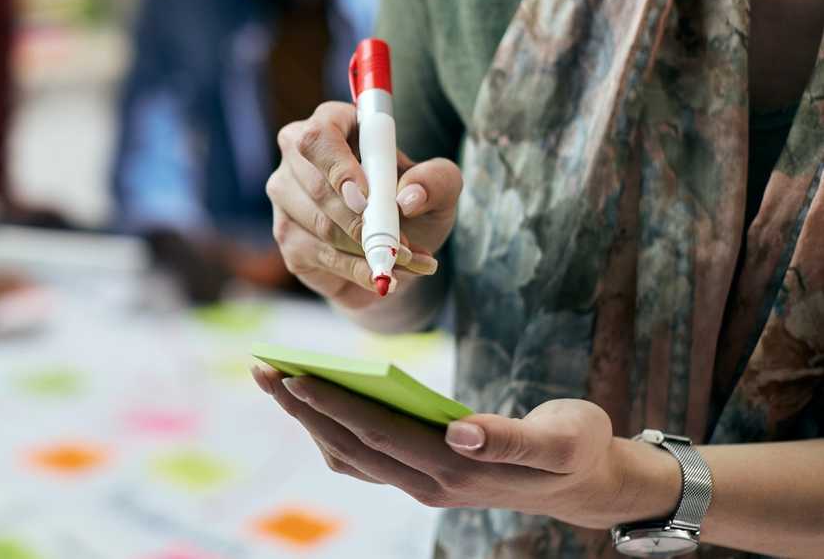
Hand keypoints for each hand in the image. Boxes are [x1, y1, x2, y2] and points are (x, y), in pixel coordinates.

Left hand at [252, 366, 681, 529]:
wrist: (586, 482)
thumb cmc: (575, 447)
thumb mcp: (563, 439)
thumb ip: (513, 439)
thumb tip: (461, 433)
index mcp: (459, 469)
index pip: (379, 434)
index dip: (333, 405)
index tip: (293, 376)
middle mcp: (431, 482)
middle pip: (350, 445)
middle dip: (303, 407)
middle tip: (262, 367)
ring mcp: (422, 483)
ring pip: (349, 454)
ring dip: (309, 418)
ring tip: (276, 377)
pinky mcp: (421, 475)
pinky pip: (362, 457)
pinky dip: (332, 428)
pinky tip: (315, 399)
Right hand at [266, 102, 459, 309]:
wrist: (395, 247)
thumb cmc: (412, 202)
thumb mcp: (441, 187)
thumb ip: (435, 181)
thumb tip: (408, 197)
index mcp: (332, 124)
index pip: (319, 137)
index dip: (338, 166)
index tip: (365, 197)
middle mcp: (297, 158)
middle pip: (318, 187)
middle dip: (365, 222)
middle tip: (405, 244)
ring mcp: (286, 199)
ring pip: (322, 227)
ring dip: (370, 249)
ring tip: (410, 260)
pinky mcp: (287, 239)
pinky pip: (322, 257)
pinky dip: (360, 271)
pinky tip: (385, 274)